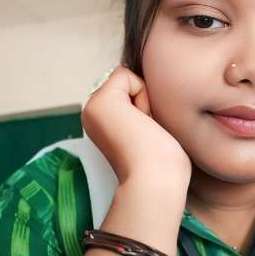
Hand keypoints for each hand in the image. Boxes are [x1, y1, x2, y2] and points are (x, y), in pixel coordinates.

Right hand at [81, 66, 191, 188]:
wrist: (156, 180)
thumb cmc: (163, 162)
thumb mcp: (150, 129)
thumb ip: (142, 109)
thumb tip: (145, 85)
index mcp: (103, 123)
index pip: (130, 91)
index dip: (147, 106)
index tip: (146, 136)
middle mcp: (92, 114)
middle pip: (130, 83)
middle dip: (145, 102)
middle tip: (146, 133)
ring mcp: (92, 107)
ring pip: (127, 78)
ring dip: (145, 100)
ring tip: (144, 129)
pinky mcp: (99, 101)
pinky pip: (125, 75)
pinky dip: (142, 94)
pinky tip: (141, 122)